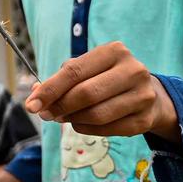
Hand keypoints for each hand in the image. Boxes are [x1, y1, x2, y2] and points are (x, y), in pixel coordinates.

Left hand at [25, 41, 179, 140]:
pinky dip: (87, 129)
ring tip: (63, 118)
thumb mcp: (88, 70)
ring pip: (96, 114)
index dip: (49, 90)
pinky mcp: (145, 119)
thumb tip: (33, 94)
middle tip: (45, 115)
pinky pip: (107, 129)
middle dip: (60, 106)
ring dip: (72, 119)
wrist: (151, 95)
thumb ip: (61, 79)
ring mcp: (143, 96)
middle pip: (85, 94)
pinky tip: (80, 124)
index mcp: (114, 51)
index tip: (31, 105)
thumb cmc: (108, 78)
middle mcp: (133, 70)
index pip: (74, 71)